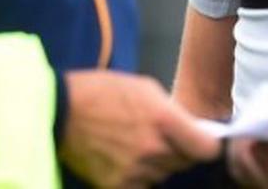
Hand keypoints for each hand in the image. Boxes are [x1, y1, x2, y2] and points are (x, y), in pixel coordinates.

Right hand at [59, 69, 220, 187]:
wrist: (61, 110)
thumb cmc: (102, 91)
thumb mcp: (145, 88)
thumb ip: (172, 111)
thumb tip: (191, 129)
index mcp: (163, 120)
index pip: (206, 149)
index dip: (206, 144)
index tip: (201, 140)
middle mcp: (153, 149)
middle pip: (184, 162)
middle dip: (178, 150)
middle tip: (158, 135)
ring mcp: (135, 171)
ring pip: (162, 174)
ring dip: (156, 163)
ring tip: (133, 143)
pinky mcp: (117, 186)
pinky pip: (142, 185)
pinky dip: (138, 176)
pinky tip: (123, 158)